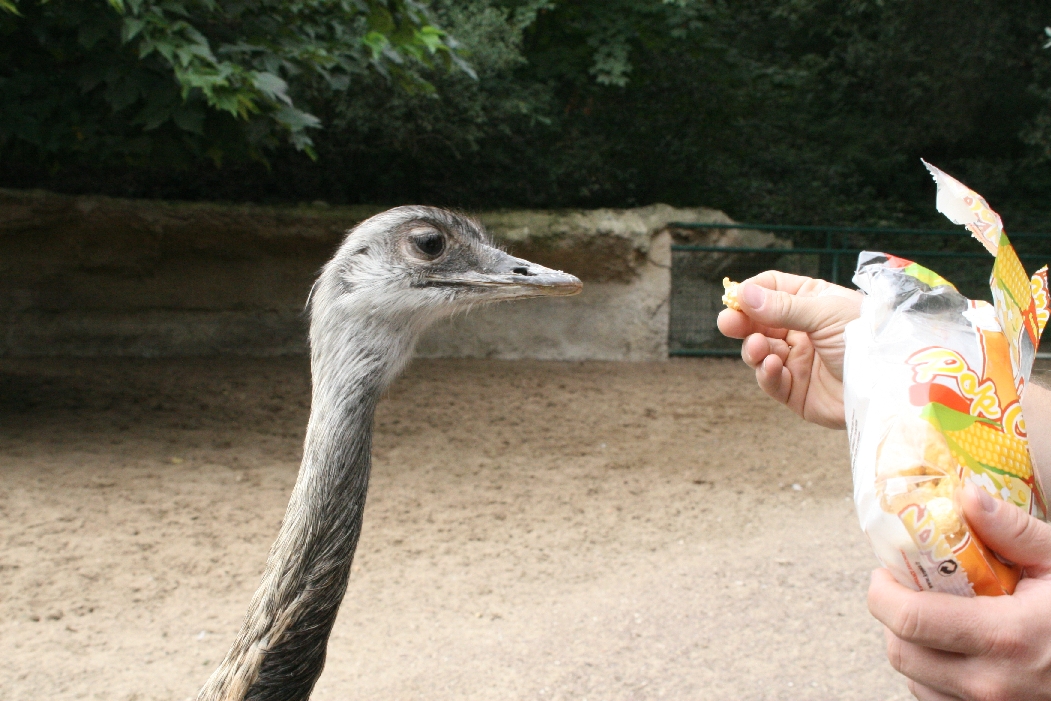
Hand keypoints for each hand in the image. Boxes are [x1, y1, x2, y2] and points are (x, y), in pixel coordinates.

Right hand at [716, 271, 861, 428]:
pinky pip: (771, 381)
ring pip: (759, 352)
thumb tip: (742, 294)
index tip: (735, 298)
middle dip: (741, 323)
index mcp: (811, 302)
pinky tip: (773, 367)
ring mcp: (797, 361)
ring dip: (754, 349)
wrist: (891, 385)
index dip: (751, 293)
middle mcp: (801, 330)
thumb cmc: (866, 338)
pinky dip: (766, 374)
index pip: (770, 290)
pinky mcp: (796, 392)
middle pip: (758, 322)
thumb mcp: (825, 313)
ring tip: (758, 349)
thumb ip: (782, 307)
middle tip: (727, 323)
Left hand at [868, 484, 1050, 700]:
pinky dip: (934, 672)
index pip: (909, 620)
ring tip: (937, 614)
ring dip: (913, 644)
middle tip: (908, 587)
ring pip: (914, 678)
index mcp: (1007, 638)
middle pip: (900, 652)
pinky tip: (956, 646)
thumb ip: (1012, 531)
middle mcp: (993, 684)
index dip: (884, 591)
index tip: (889, 570)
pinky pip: (936, 697)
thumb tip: (967, 496)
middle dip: (893, 615)